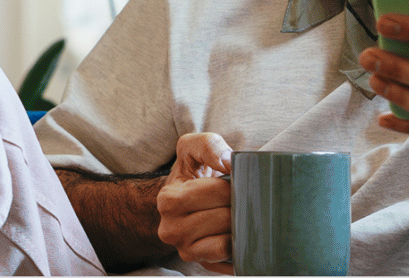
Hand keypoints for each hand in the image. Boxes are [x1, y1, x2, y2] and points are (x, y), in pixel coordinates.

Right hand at [155, 132, 235, 274]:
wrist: (181, 201)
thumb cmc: (191, 174)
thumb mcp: (192, 149)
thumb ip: (208, 145)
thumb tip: (228, 162)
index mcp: (169, 200)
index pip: (217, 192)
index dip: (233, 184)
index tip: (233, 180)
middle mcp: (171, 230)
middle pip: (224, 218)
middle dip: (238, 205)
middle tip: (240, 197)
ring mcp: (185, 251)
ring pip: (226, 242)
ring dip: (239, 226)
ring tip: (237, 213)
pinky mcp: (201, 264)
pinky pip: (228, 259)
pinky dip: (238, 246)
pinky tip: (237, 233)